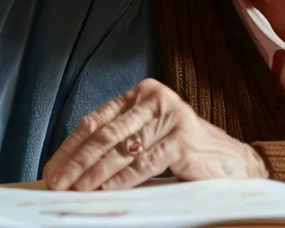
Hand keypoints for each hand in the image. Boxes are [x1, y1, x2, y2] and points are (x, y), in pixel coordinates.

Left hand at [42, 79, 266, 191]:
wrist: (232, 161)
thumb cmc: (183, 149)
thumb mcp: (148, 136)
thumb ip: (118, 142)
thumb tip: (73, 166)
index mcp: (140, 94)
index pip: (95, 120)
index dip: (70, 147)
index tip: (52, 169)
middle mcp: (154, 99)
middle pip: (104, 134)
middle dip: (76, 162)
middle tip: (58, 183)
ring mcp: (170, 118)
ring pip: (121, 149)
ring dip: (94, 173)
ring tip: (77, 190)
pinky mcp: (183, 141)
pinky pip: (144, 163)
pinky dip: (122, 179)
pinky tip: (106, 190)